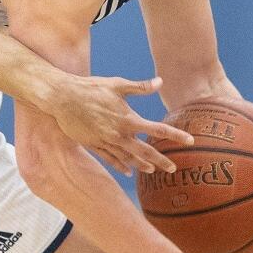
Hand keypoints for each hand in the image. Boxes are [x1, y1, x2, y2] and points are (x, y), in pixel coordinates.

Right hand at [46, 74, 193, 175]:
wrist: (62, 97)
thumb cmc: (90, 88)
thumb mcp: (116, 84)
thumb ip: (139, 87)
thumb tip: (160, 81)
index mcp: (127, 118)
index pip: (157, 129)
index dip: (175, 135)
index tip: (190, 140)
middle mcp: (118, 134)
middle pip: (145, 150)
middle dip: (160, 160)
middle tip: (173, 168)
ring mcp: (105, 141)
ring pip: (128, 157)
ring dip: (141, 164)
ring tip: (152, 170)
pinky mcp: (93, 144)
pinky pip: (110, 159)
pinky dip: (120, 165)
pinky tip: (128, 170)